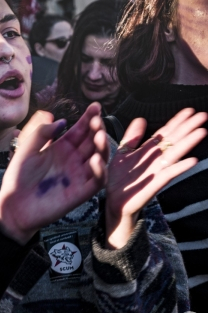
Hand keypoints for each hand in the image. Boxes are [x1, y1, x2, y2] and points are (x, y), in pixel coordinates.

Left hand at [0, 103, 108, 244]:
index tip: (94, 106)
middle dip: (96, 129)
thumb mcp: (26, 149)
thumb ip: (41, 133)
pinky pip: (97, 181)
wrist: (13, 205)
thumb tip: (61, 121)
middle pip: (92, 141)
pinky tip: (95, 159)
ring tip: (99, 135)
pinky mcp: (81, 192)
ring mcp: (78, 175)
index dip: (88, 118)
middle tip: (96, 119)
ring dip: (102, 146)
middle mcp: (73, 160)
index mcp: (61, 148)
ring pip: (99, 158)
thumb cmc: (18, 178)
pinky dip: (100, 170)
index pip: (80, 130)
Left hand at [105, 108, 206, 247]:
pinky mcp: (154, 184)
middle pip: (174, 141)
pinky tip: (192, 160)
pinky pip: (169, 174)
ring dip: (188, 143)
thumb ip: (132, 138)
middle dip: (188, 128)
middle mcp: (156, 160)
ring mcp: (157, 171)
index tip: (189, 110)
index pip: (165, 134)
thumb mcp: (123, 154)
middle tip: (203, 115)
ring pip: (175, 154)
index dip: (176, 122)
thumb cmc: (119, 179)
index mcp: (148, 152)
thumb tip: (141, 118)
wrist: (114, 202)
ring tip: (202, 132)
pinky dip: (180, 167)